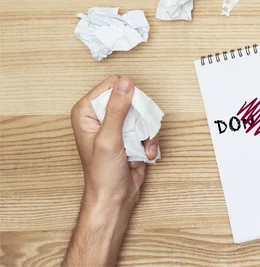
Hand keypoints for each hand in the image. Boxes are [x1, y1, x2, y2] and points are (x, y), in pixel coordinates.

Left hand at [64, 75, 158, 266]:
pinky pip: (148, 127)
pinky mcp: (131, 136)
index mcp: (87, 112)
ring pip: (143, 113)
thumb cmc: (102, 174)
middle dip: (139, 115)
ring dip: (147, 130)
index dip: (125, 97)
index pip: (111, 85)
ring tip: (142, 146)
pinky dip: (151, 140)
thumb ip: (117, 109)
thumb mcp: (108, 138)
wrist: (115, 198)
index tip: (128, 115)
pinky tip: (145, 153)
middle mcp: (101, 116)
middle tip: (137, 132)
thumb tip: (125, 83)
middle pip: (131, 97)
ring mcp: (117, 126)